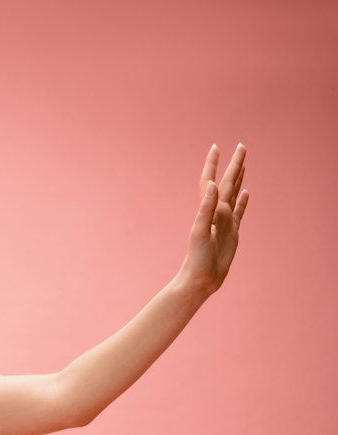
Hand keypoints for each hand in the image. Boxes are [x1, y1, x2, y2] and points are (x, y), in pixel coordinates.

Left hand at [178, 143, 248, 298]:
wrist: (201, 279)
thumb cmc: (197, 258)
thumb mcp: (201, 232)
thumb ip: (206, 208)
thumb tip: (213, 185)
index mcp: (209, 210)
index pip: (211, 182)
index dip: (212, 165)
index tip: (216, 147)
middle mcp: (217, 213)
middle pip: (228, 183)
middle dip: (234, 165)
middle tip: (241, 146)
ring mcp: (226, 222)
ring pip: (233, 194)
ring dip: (238, 179)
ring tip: (243, 164)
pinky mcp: (232, 233)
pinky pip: (239, 212)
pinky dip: (242, 201)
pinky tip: (246, 193)